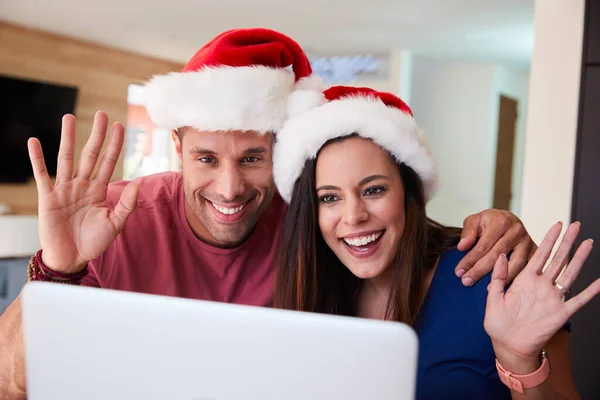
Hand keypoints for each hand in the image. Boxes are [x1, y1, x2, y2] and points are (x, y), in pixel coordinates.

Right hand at [28, 111, 137, 272]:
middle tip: (102, 113)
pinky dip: (37, 159)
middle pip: (90, 154)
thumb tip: (137, 183)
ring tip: (69, 117)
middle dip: (96, 134)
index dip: (114, 145)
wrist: (72, 259)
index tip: (120, 126)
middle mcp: (82, 185)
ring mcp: (64, 190)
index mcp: (99, 190)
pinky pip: (42, 175)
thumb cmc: (94, 243)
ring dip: (68, 138)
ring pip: (66, 158)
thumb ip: (126, 204)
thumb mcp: (115, 224)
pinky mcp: (48, 198)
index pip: (109, 162)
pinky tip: (34, 142)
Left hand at [455, 209, 535, 285]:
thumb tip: (462, 247)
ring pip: (515, 264)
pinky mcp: (535, 251)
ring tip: (487, 289)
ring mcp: (528, 241)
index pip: (483, 245)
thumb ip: (468, 232)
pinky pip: (526, 268)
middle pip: (497, 255)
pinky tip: (505, 286)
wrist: (507, 219)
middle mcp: (517, 230)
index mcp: (501, 221)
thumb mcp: (475, 221)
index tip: (459, 272)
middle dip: (480, 270)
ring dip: (501, 278)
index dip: (470, 260)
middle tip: (466, 281)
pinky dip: (516, 278)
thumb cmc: (488, 222)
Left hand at [484, 222, 598, 372]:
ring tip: (588, 243)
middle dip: (567, 242)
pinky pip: (578, 301)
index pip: (539, 254)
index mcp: (525, 280)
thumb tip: (501, 255)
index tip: (557, 225)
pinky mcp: (560, 313)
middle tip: (576, 226)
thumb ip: (498, 277)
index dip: (549, 239)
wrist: (507, 346)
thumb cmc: (498, 324)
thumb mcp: (493, 297)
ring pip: (569, 274)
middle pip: (557, 259)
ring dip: (579, 259)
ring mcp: (552, 298)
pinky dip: (590, 292)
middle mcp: (541, 286)